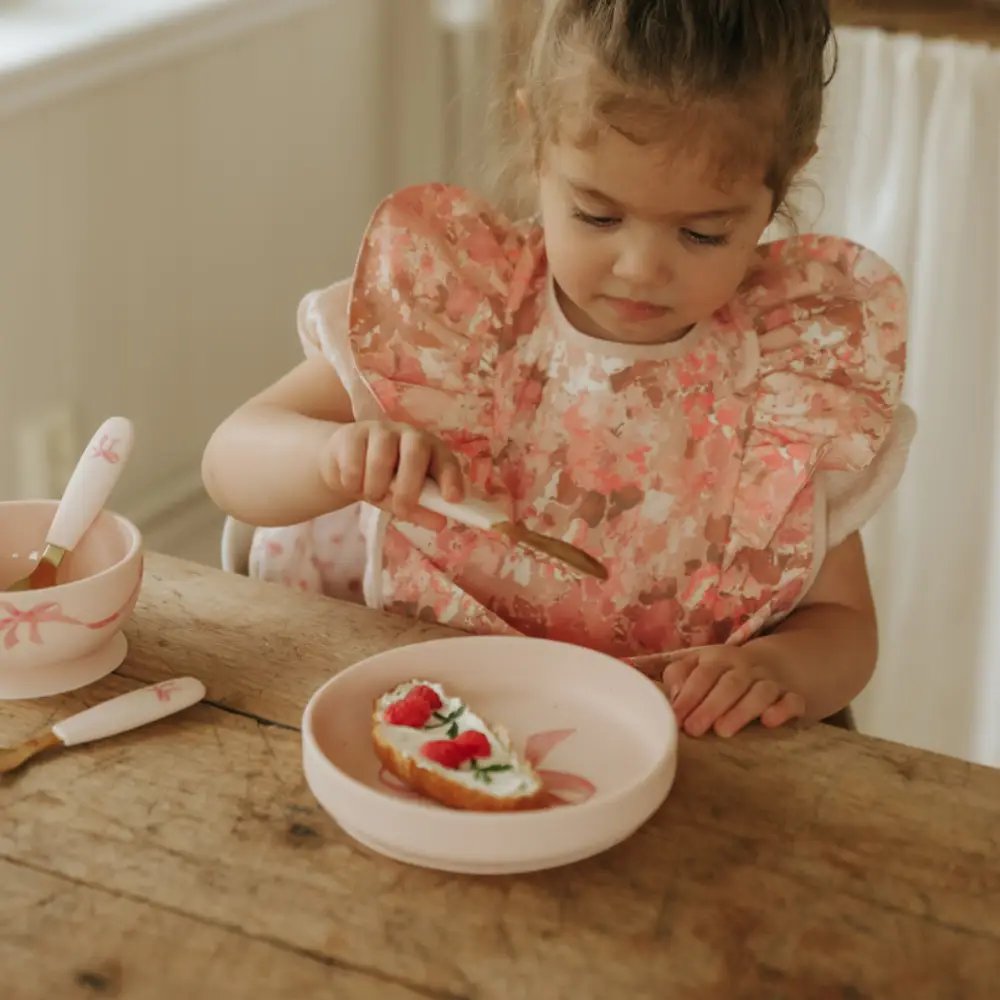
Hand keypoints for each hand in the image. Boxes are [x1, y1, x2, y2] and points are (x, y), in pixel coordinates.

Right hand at [320, 420, 463, 530]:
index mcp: (430, 449)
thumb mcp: (403, 498)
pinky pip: (353, 463)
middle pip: (415, 454)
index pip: (446, 460)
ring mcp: (380, 431)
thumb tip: (439, 523)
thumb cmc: (383, 481)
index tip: (452, 499)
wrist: (344, 465)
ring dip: (376, 488)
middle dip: (409, 487)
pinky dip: (353, 483)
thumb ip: (421, 509)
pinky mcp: (352, 434)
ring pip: (381, 459)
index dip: (451, 478)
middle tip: (402, 509)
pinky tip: (353, 484)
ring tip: (373, 496)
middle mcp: (409, 435)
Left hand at [662, 645, 804, 737]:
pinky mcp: (793, 696)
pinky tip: (770, 722)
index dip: (689, 695)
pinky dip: (783, 710)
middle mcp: (746, 667)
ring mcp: (772, 681)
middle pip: (730, 683)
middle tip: (694, 729)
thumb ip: (679, 677)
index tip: (676, 718)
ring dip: (742, 711)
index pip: (704, 673)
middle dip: (711, 706)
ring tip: (723, 731)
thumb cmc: (723, 673)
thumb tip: (674, 697)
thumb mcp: (698, 667)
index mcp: (719, 658)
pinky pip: (792, 701)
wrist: (775, 664)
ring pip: (760, 692)